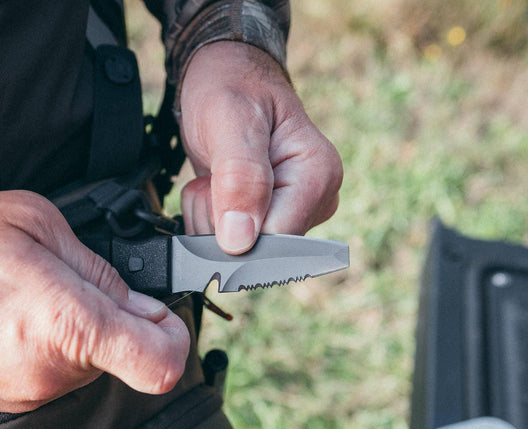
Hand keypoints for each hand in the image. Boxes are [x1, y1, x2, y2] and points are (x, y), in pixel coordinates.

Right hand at [0, 189, 189, 411]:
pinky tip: (20, 319)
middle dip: (118, 322)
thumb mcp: (36, 225)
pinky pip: (59, 375)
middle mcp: (53, 375)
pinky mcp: (12, 401)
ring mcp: (30, 394)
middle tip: (77, 285)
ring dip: (83, 334)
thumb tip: (142, 303)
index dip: (174, 339)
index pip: (161, 365)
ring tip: (37, 298)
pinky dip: (57, 349)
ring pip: (92, 366)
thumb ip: (102, 270)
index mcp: (68, 327)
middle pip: (127, 359)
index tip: (162, 317)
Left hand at [178, 41, 342, 253]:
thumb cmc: (231, 86)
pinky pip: (228, 245)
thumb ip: (239, 178)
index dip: (237, 230)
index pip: (277, 238)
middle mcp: (314, 201)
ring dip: (209, 218)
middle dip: (221, 220)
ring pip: (238, 251)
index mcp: (319, 176)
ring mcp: (292, 214)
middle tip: (215, 175)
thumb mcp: (231, 120)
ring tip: (215, 176)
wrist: (224, 78)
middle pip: (258, 249)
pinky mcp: (269, 222)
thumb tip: (240, 241)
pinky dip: (208, 220)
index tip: (215, 192)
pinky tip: (214, 189)